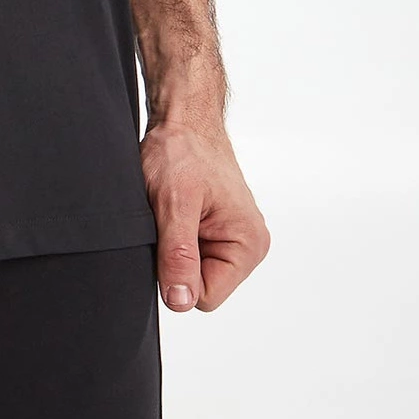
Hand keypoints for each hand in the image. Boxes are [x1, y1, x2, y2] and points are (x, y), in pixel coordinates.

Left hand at [139, 118, 270, 312]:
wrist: (182, 117)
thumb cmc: (182, 150)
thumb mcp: (173, 204)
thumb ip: (178, 255)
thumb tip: (181, 301)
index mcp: (248, 245)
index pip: (205, 297)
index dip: (177, 272)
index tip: (170, 234)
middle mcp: (247, 246)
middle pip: (198, 285)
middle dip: (175, 256)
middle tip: (170, 216)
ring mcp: (231, 237)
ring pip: (189, 268)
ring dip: (173, 243)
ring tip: (173, 209)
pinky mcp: (215, 229)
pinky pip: (187, 250)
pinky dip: (173, 233)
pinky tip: (175, 207)